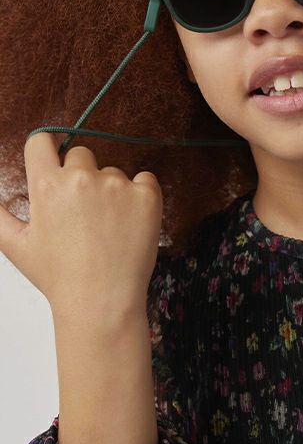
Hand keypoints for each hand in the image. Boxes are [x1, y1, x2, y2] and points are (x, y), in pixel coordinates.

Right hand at [0, 132, 163, 328]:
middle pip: (81, 154)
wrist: (101, 302)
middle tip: (83, 214)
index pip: (41, 141)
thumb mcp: (16, 246)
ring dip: (111, 191)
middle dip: (81, 175)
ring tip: (106, 229)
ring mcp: (117, 185)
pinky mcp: (147, 195)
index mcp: (47, 185)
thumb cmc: (59, 277)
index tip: (55, 160)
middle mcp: (81, 178)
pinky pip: (145, 180)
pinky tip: (130, 223)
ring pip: (113, 171)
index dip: (47, 148)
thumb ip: (0, 216)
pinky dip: (140, 196)